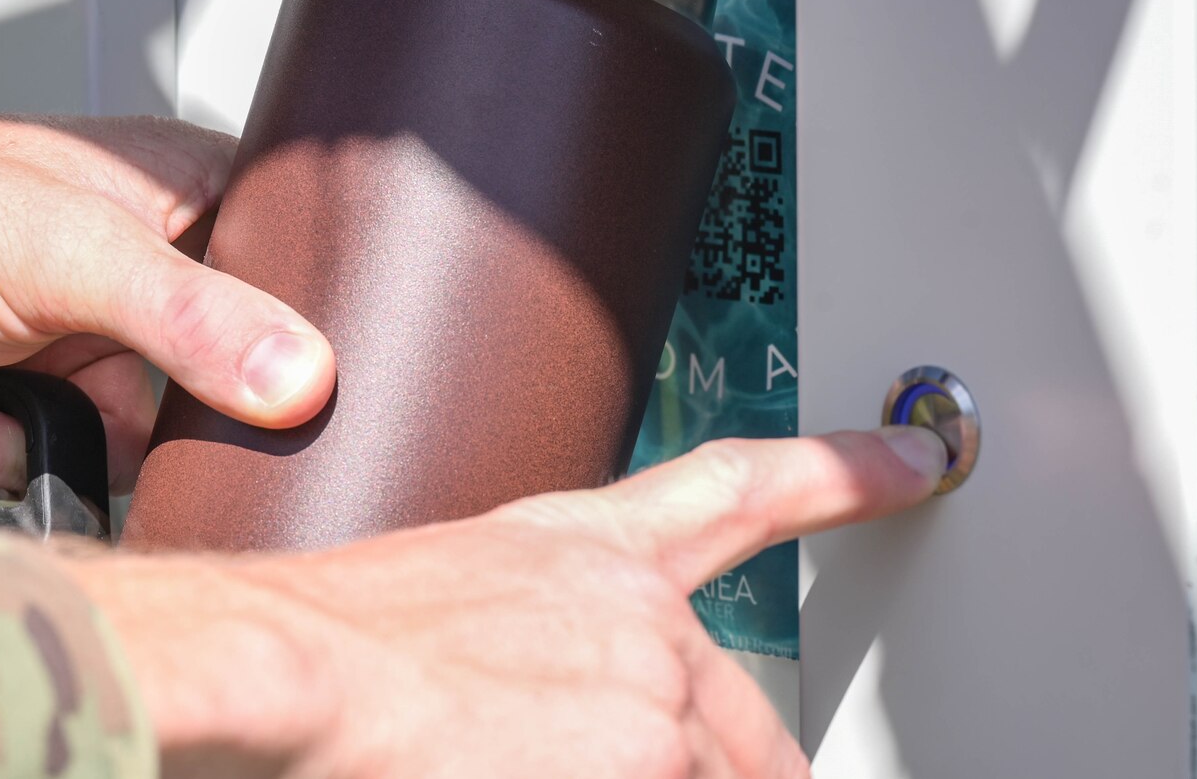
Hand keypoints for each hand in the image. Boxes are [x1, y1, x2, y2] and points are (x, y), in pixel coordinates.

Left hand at [0, 105, 336, 495]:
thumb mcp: (66, 254)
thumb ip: (191, 318)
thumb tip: (301, 375)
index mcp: (175, 193)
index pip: (287, 276)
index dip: (279, 340)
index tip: (257, 391)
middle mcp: (134, 267)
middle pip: (209, 386)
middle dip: (128, 420)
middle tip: (81, 407)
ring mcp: (76, 335)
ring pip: (122, 444)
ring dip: (32, 445)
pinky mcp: (18, 394)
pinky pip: (46, 465)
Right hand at [68, 424, 948, 778]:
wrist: (276, 666)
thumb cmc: (322, 642)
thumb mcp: (447, 604)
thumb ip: (540, 643)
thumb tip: (558, 709)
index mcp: (586, 550)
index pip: (744, 486)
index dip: (844, 470)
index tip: (919, 450)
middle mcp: (640, 614)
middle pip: (751, 735)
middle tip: (629, 769)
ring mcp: (653, 697)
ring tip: (523, 760)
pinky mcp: (650, 760)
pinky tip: (507, 772)